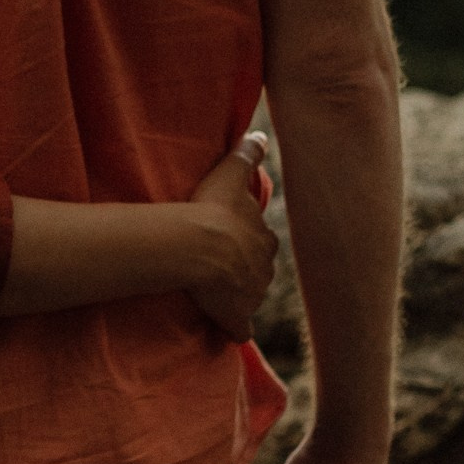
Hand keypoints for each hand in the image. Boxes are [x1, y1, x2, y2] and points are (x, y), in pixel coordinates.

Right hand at [184, 137, 278, 337]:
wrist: (199, 248)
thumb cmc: (212, 210)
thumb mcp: (230, 175)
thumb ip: (247, 154)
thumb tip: (260, 134)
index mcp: (264, 239)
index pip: (262, 240)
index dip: (247, 239)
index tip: (230, 238)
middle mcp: (265, 268)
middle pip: (259, 269)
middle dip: (246, 268)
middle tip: (222, 265)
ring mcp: (253, 296)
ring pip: (250, 296)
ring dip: (237, 295)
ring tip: (216, 291)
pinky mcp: (237, 317)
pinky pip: (239, 327)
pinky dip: (234, 327)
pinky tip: (226, 328)